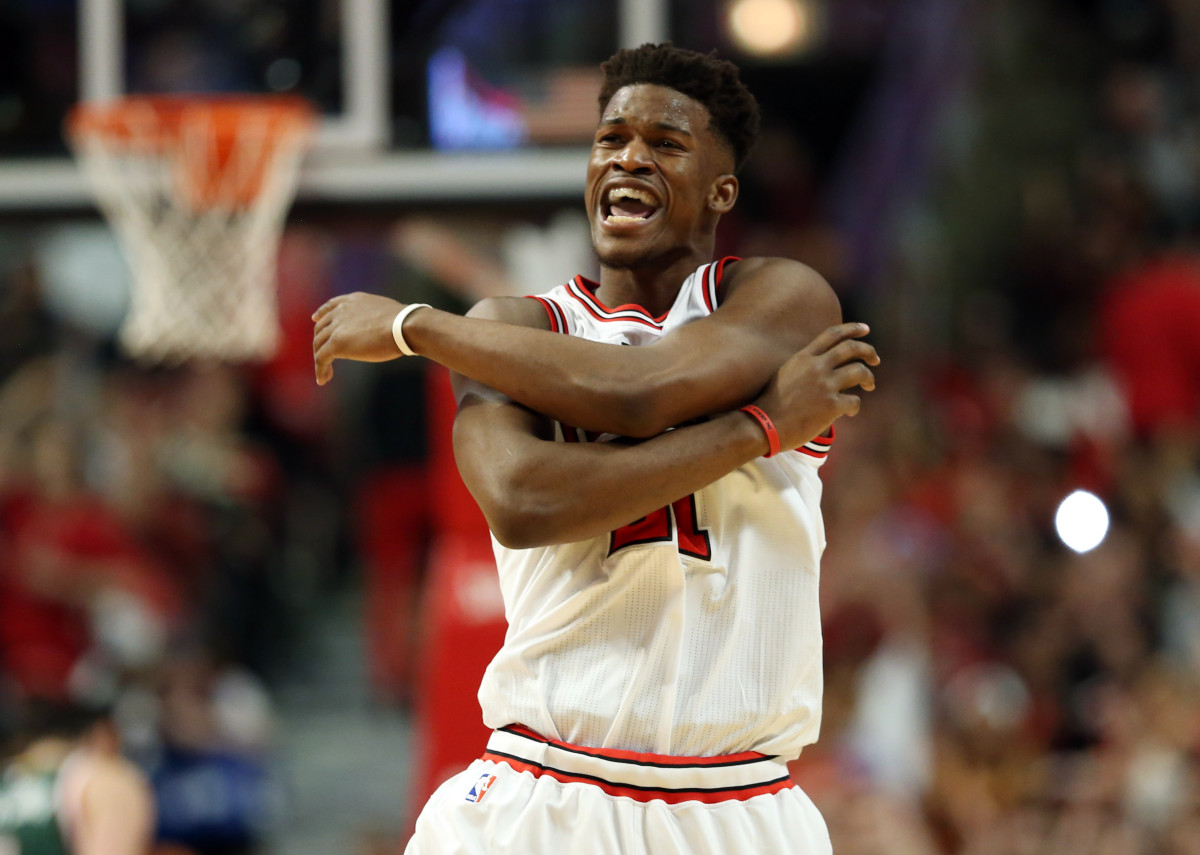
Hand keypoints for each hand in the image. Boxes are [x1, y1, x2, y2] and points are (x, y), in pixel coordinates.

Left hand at [311, 293, 406, 384]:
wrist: (404, 326)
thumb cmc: (404, 323)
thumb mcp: (387, 313)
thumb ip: (376, 318)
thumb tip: (383, 328)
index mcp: (353, 301)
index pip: (331, 305)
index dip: (321, 313)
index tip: (315, 319)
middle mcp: (341, 311)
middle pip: (321, 328)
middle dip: (320, 342)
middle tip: (324, 356)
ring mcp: (337, 327)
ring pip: (319, 345)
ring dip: (320, 359)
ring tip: (324, 373)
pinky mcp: (337, 343)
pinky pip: (321, 358)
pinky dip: (320, 370)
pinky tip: (323, 379)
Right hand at [752, 322, 878, 447]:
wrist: (764, 426)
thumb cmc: (772, 404)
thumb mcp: (785, 374)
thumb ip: (805, 366)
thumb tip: (826, 363)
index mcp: (804, 357)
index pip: (832, 334)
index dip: (852, 329)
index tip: (864, 329)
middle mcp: (816, 367)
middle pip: (851, 348)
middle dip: (868, 351)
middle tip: (875, 359)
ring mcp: (824, 385)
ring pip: (859, 372)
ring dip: (868, 378)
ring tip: (869, 385)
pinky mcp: (831, 406)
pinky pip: (854, 401)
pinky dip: (855, 406)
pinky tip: (850, 412)